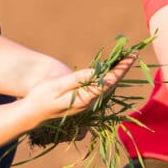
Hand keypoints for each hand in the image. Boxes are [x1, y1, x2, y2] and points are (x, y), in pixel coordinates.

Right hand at [20, 56, 136, 127]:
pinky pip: (101, 88)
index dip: (120, 69)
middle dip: (123, 69)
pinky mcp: (85, 101)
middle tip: (134, 54)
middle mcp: (90, 103)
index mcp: (85, 99)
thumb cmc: (41, 97)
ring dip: (117, 72)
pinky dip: (108, 77)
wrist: (33, 114)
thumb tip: (96, 73)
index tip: (130, 57)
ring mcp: (88, 104)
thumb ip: (77, 80)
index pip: (108, 82)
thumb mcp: (56, 86)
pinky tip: (113, 69)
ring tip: (127, 59)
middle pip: (112, 84)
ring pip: (107, 86)